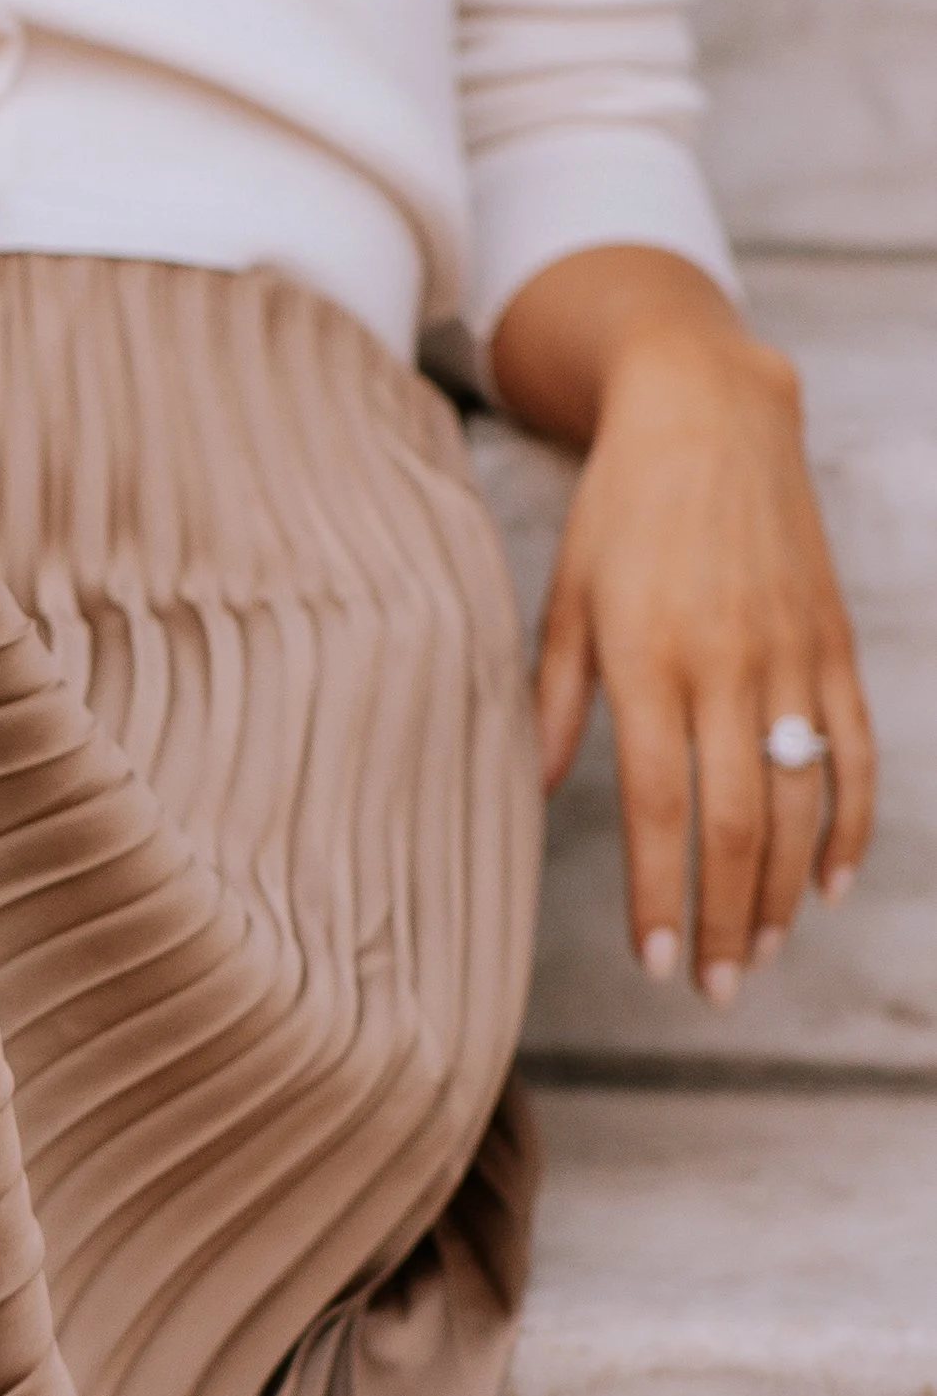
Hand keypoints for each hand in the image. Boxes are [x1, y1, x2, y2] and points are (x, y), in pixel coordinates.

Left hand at [493, 248, 874, 1001]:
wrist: (712, 408)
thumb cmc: (622, 508)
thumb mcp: (565, 601)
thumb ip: (554, 703)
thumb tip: (540, 793)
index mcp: (650, 663)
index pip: (662, 810)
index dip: (662, 899)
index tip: (652, 964)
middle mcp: (728, 665)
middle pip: (736, 823)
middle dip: (726, 919)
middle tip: (711, 987)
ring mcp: (790, 653)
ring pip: (799, 798)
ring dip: (781, 889)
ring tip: (759, 954)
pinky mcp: (832, 638)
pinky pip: (855, 746)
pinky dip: (850, 821)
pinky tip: (830, 882)